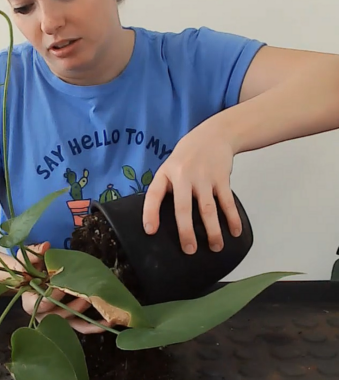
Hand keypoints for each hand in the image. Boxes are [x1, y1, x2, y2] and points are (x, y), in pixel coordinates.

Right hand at [16, 242, 110, 333]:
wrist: (28, 278)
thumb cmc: (25, 269)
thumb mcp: (24, 258)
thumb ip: (33, 252)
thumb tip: (46, 246)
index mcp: (30, 302)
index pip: (42, 303)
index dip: (53, 295)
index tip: (62, 284)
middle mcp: (43, 314)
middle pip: (60, 314)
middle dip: (75, 304)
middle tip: (87, 293)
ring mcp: (56, 318)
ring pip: (72, 321)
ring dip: (87, 315)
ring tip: (100, 305)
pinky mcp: (67, 319)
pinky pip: (80, 325)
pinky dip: (93, 325)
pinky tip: (107, 322)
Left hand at [142, 121, 241, 253]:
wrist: (213, 134)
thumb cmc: (187, 156)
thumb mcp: (170, 166)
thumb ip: (167, 188)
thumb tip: (162, 218)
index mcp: (166, 173)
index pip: (154, 194)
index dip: (150, 213)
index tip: (150, 230)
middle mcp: (183, 175)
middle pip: (183, 207)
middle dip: (186, 231)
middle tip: (189, 249)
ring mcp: (204, 177)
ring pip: (207, 208)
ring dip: (212, 230)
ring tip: (215, 247)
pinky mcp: (221, 178)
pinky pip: (227, 202)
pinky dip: (232, 218)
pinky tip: (234, 231)